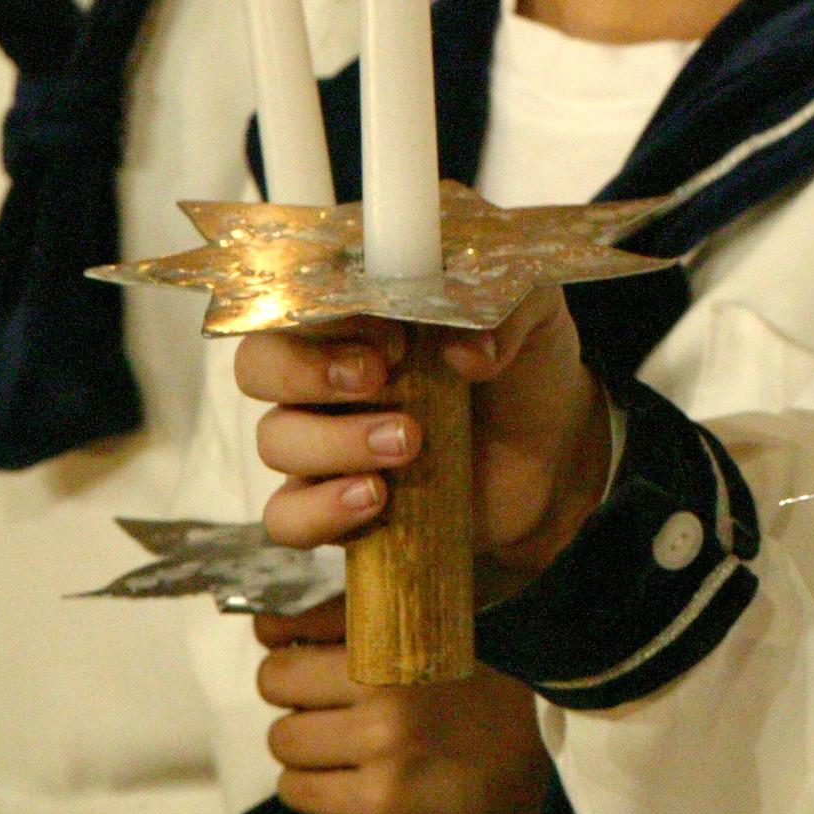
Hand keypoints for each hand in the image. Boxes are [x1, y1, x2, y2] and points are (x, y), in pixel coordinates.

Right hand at [239, 291, 612, 583]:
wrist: (554, 451)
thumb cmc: (525, 368)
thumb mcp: (537, 318)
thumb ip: (509, 310)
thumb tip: (468, 352)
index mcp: (363, 313)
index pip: (300, 297)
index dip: (326, 315)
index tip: (391, 334)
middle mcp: (326, 372)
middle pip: (259, 365)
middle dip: (306, 372)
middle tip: (377, 378)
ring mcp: (323, 440)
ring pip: (275, 440)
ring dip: (335, 443)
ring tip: (409, 444)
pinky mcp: (332, 504)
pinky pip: (286, 516)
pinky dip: (320, 511)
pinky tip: (375, 499)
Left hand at [251, 601, 553, 813]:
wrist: (539, 777)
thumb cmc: (490, 701)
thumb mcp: (456, 634)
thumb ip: (395, 614)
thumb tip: (296, 606)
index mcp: (410, 629)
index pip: (301, 618)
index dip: (282, 630)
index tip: (287, 641)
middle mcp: (393, 680)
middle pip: (276, 679)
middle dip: (294, 694)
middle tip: (328, 703)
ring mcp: (384, 743)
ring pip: (283, 740)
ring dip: (305, 746)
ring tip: (346, 746)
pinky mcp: (379, 802)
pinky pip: (297, 790)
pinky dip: (314, 787)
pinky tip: (352, 780)